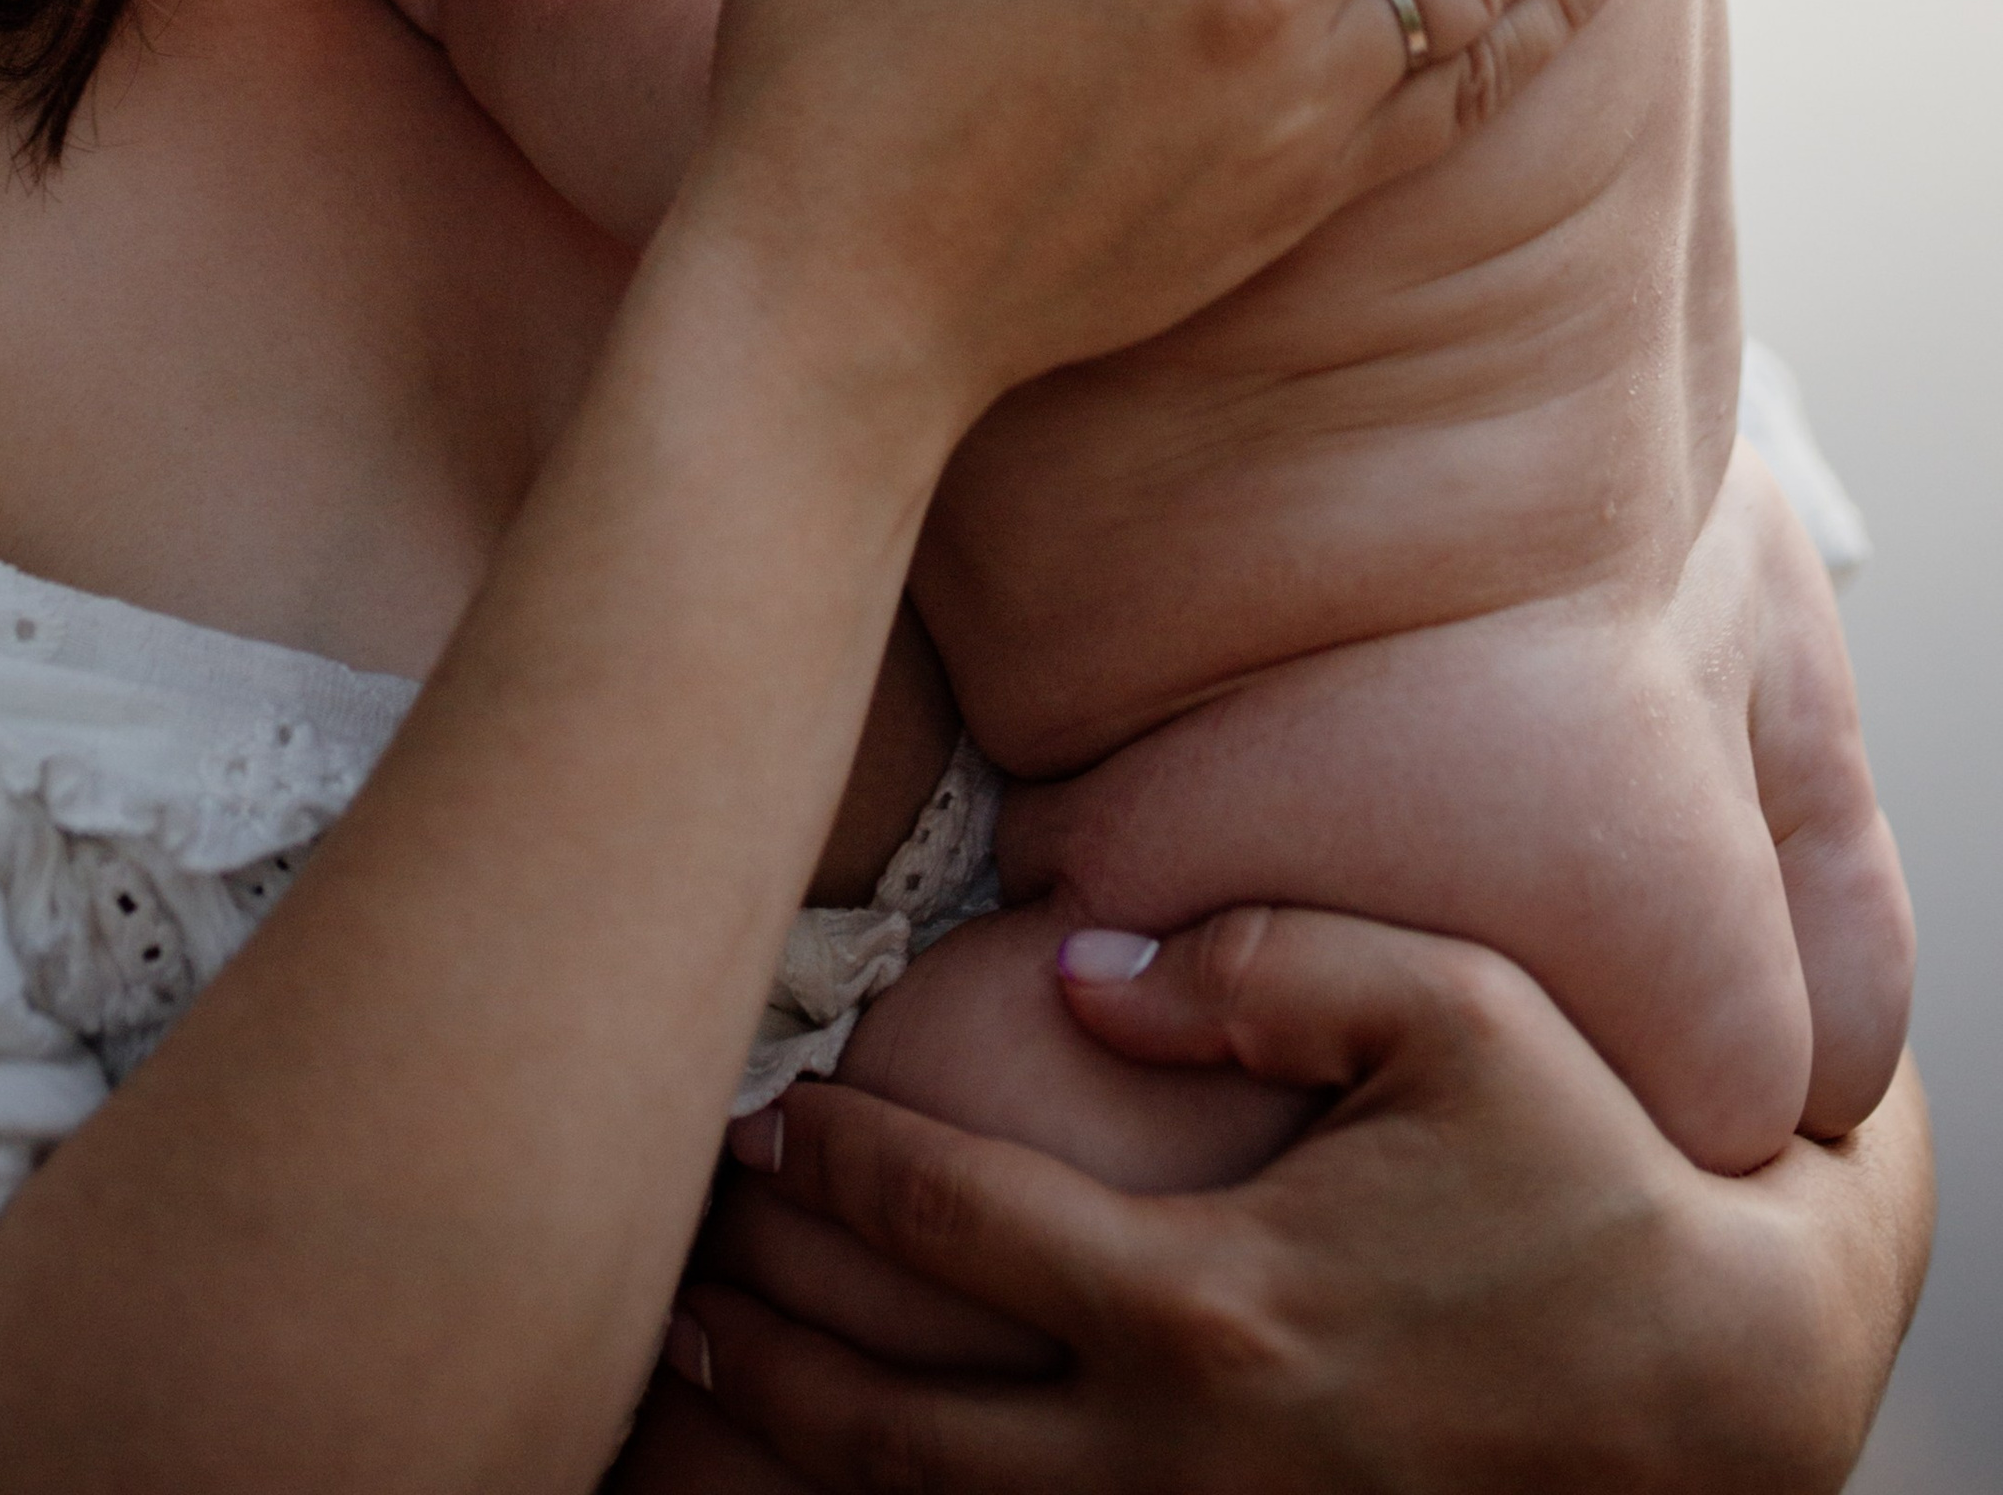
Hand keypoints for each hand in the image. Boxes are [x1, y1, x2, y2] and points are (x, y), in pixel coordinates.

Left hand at [671, 910, 1932, 1490]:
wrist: (1727, 1391)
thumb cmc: (1593, 1180)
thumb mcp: (1454, 1013)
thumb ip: (1260, 963)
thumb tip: (1076, 970)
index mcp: (1206, 1299)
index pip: (947, 1221)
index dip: (830, 1164)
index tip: (756, 1114)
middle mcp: (1175, 1450)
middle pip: (889, 1411)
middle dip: (766, 1332)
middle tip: (680, 1265)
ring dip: (803, 1452)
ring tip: (706, 1378)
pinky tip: (843, 1480)